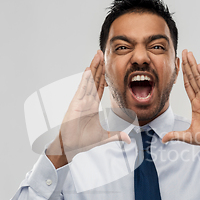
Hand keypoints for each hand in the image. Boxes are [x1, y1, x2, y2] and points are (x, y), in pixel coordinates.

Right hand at [47, 50, 130, 167]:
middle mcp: (86, 101)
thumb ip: (117, 135)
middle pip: (94, 80)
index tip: (106, 65)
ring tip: (96, 56)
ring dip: (93, 69)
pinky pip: (81, 90)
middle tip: (101, 53)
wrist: (71, 147)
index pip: (100, 87)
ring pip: (88, 82)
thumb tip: (129, 139)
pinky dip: (85, 81)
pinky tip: (88, 71)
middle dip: (98, 67)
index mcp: (92, 106)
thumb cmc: (84, 141)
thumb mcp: (105, 137)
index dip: (104, 76)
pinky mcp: (75, 105)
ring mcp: (80, 102)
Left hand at [162, 50, 199, 161]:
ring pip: (199, 78)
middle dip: (188, 65)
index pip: (188, 85)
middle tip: (183, 51)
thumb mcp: (188, 136)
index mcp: (196, 104)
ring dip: (193, 66)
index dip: (183, 74)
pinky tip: (198, 66)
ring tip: (189, 54)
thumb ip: (176, 135)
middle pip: (193, 78)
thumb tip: (164, 140)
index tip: (178, 63)